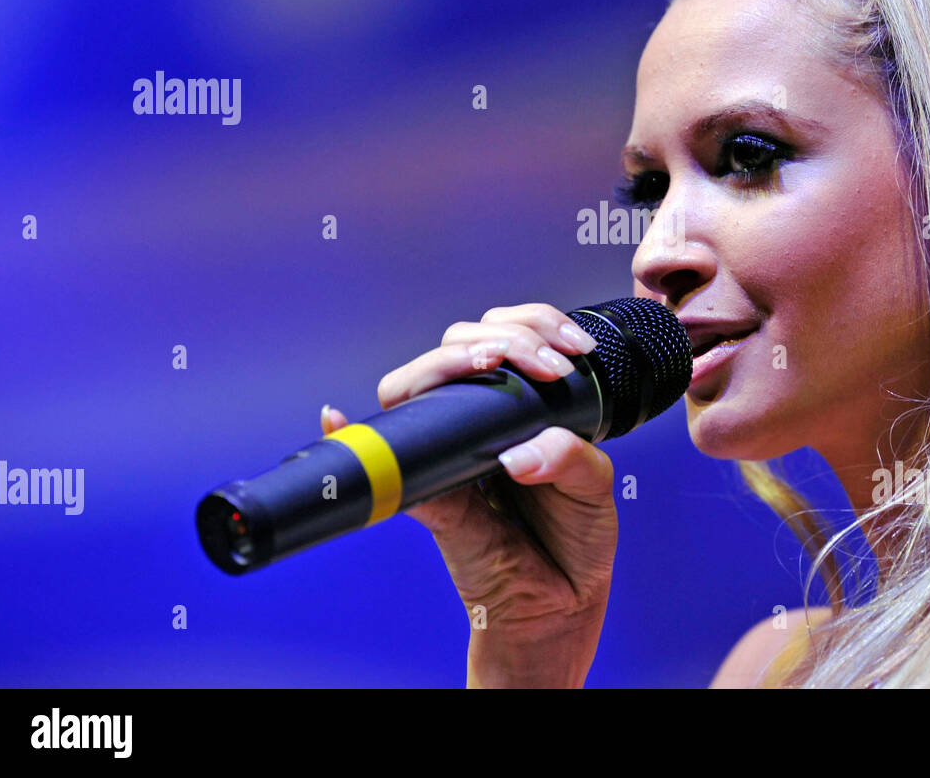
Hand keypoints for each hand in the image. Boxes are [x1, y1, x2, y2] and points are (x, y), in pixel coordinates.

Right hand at [319, 303, 617, 687]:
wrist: (561, 605)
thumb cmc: (574, 538)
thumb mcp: (594, 486)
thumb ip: (568, 457)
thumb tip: (513, 454)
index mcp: (516, 406)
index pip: (502, 338)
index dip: (528, 324)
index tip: (564, 347)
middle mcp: (476, 421)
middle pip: (456, 345)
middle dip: (502, 336)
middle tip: (543, 365)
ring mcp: (447, 454)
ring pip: (418, 386)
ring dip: (450, 363)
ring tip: (491, 362)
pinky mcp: (428, 499)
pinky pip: (383, 466)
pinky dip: (348, 437)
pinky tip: (335, 418)